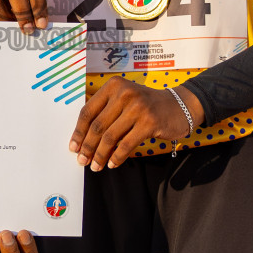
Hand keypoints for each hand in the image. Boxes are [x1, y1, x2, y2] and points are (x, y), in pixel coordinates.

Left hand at [69, 78, 204, 170]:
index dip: (78, 132)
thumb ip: (105, 112)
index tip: (73, 147)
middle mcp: (124, 94)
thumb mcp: (124, 99)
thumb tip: (83, 139)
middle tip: (82, 160)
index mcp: (113, 86)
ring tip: (95, 166)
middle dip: (87, 147)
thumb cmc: (146, 105)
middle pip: (97, 126)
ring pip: (110, 137)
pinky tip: (111, 164)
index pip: (88, 111)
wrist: (179, 105)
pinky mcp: (149, 122)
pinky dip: (116, 157)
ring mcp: (138, 107)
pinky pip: (126, 145)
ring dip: (100, 155)